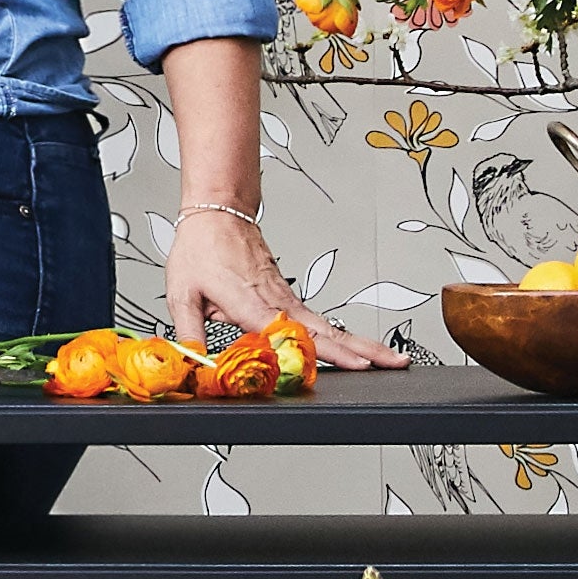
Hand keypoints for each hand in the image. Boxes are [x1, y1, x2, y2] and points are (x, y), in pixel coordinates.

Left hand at [167, 208, 406, 371]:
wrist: (217, 214)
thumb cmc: (201, 249)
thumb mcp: (182, 294)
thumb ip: (188, 333)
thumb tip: (190, 363)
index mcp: (253, 305)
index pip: (297, 336)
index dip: (328, 352)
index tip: (355, 364)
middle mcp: (278, 303)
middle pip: (328, 331)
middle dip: (364, 350)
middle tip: (395, 364)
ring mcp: (287, 299)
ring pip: (329, 326)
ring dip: (361, 343)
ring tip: (390, 359)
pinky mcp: (287, 297)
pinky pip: (317, 321)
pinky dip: (341, 335)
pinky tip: (355, 348)